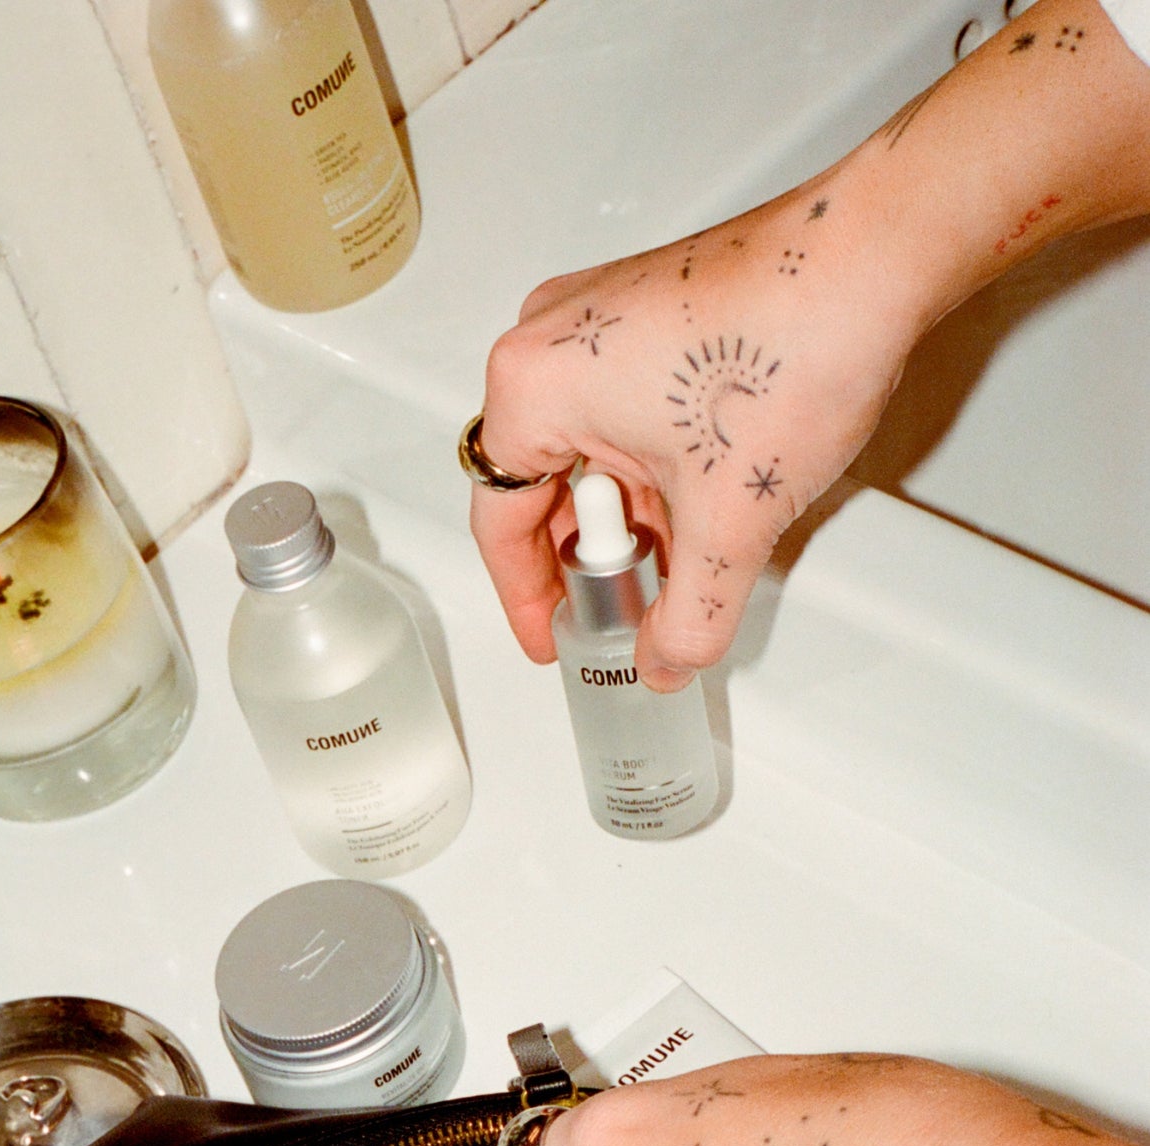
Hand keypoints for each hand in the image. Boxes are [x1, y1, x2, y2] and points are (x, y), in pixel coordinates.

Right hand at [468, 0, 1149, 690]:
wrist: (877, 251)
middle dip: (584, 557)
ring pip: (583, 448)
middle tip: (624, 609)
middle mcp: (545, 339)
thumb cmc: (790, 348)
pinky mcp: (639, 307)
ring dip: (623, 514)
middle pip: (538, 484)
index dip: (524, 597)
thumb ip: (690, 614)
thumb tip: (665, 662)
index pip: (500, 522)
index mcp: (532, 386)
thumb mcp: (729, 519)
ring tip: (679, 560)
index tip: (548, 639)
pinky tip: (699, 501)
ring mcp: (591, 315)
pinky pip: (615, 408)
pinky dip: (645, 466)